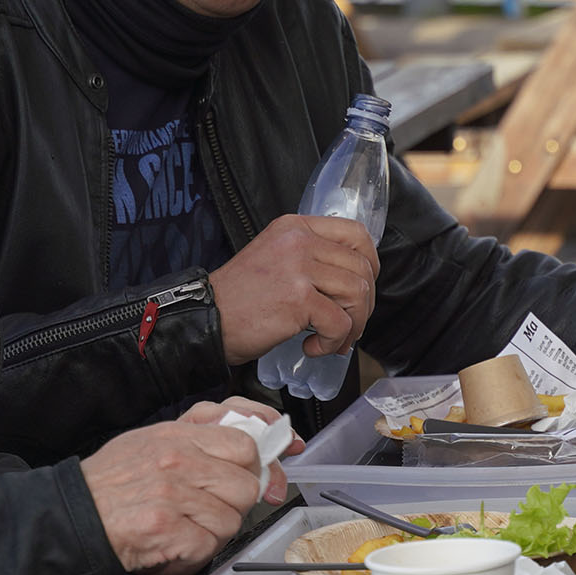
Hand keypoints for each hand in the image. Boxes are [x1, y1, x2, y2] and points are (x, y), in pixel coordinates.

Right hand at [81, 401, 290, 574]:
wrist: (70, 517)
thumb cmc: (110, 483)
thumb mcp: (151, 441)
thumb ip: (198, 435)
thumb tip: (250, 439)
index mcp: (176, 436)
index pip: (243, 442)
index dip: (256, 464)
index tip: (259, 474)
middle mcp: (176, 461)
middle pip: (246, 485)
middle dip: (234, 503)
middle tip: (208, 508)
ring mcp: (172, 495)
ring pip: (231, 519)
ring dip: (212, 531)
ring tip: (183, 526)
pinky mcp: (166, 529)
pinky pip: (208, 546)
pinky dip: (193, 553)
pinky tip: (172, 543)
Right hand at [209, 215, 378, 363]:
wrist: (205, 319)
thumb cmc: (238, 299)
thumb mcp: (275, 259)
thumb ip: (310, 258)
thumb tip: (355, 280)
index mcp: (295, 228)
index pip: (356, 233)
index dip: (370, 263)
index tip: (363, 288)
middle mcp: (299, 241)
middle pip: (362, 268)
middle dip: (364, 305)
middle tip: (348, 326)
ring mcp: (299, 268)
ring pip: (357, 294)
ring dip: (352, 326)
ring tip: (331, 340)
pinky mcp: (298, 298)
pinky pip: (340, 323)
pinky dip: (332, 342)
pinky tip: (311, 347)